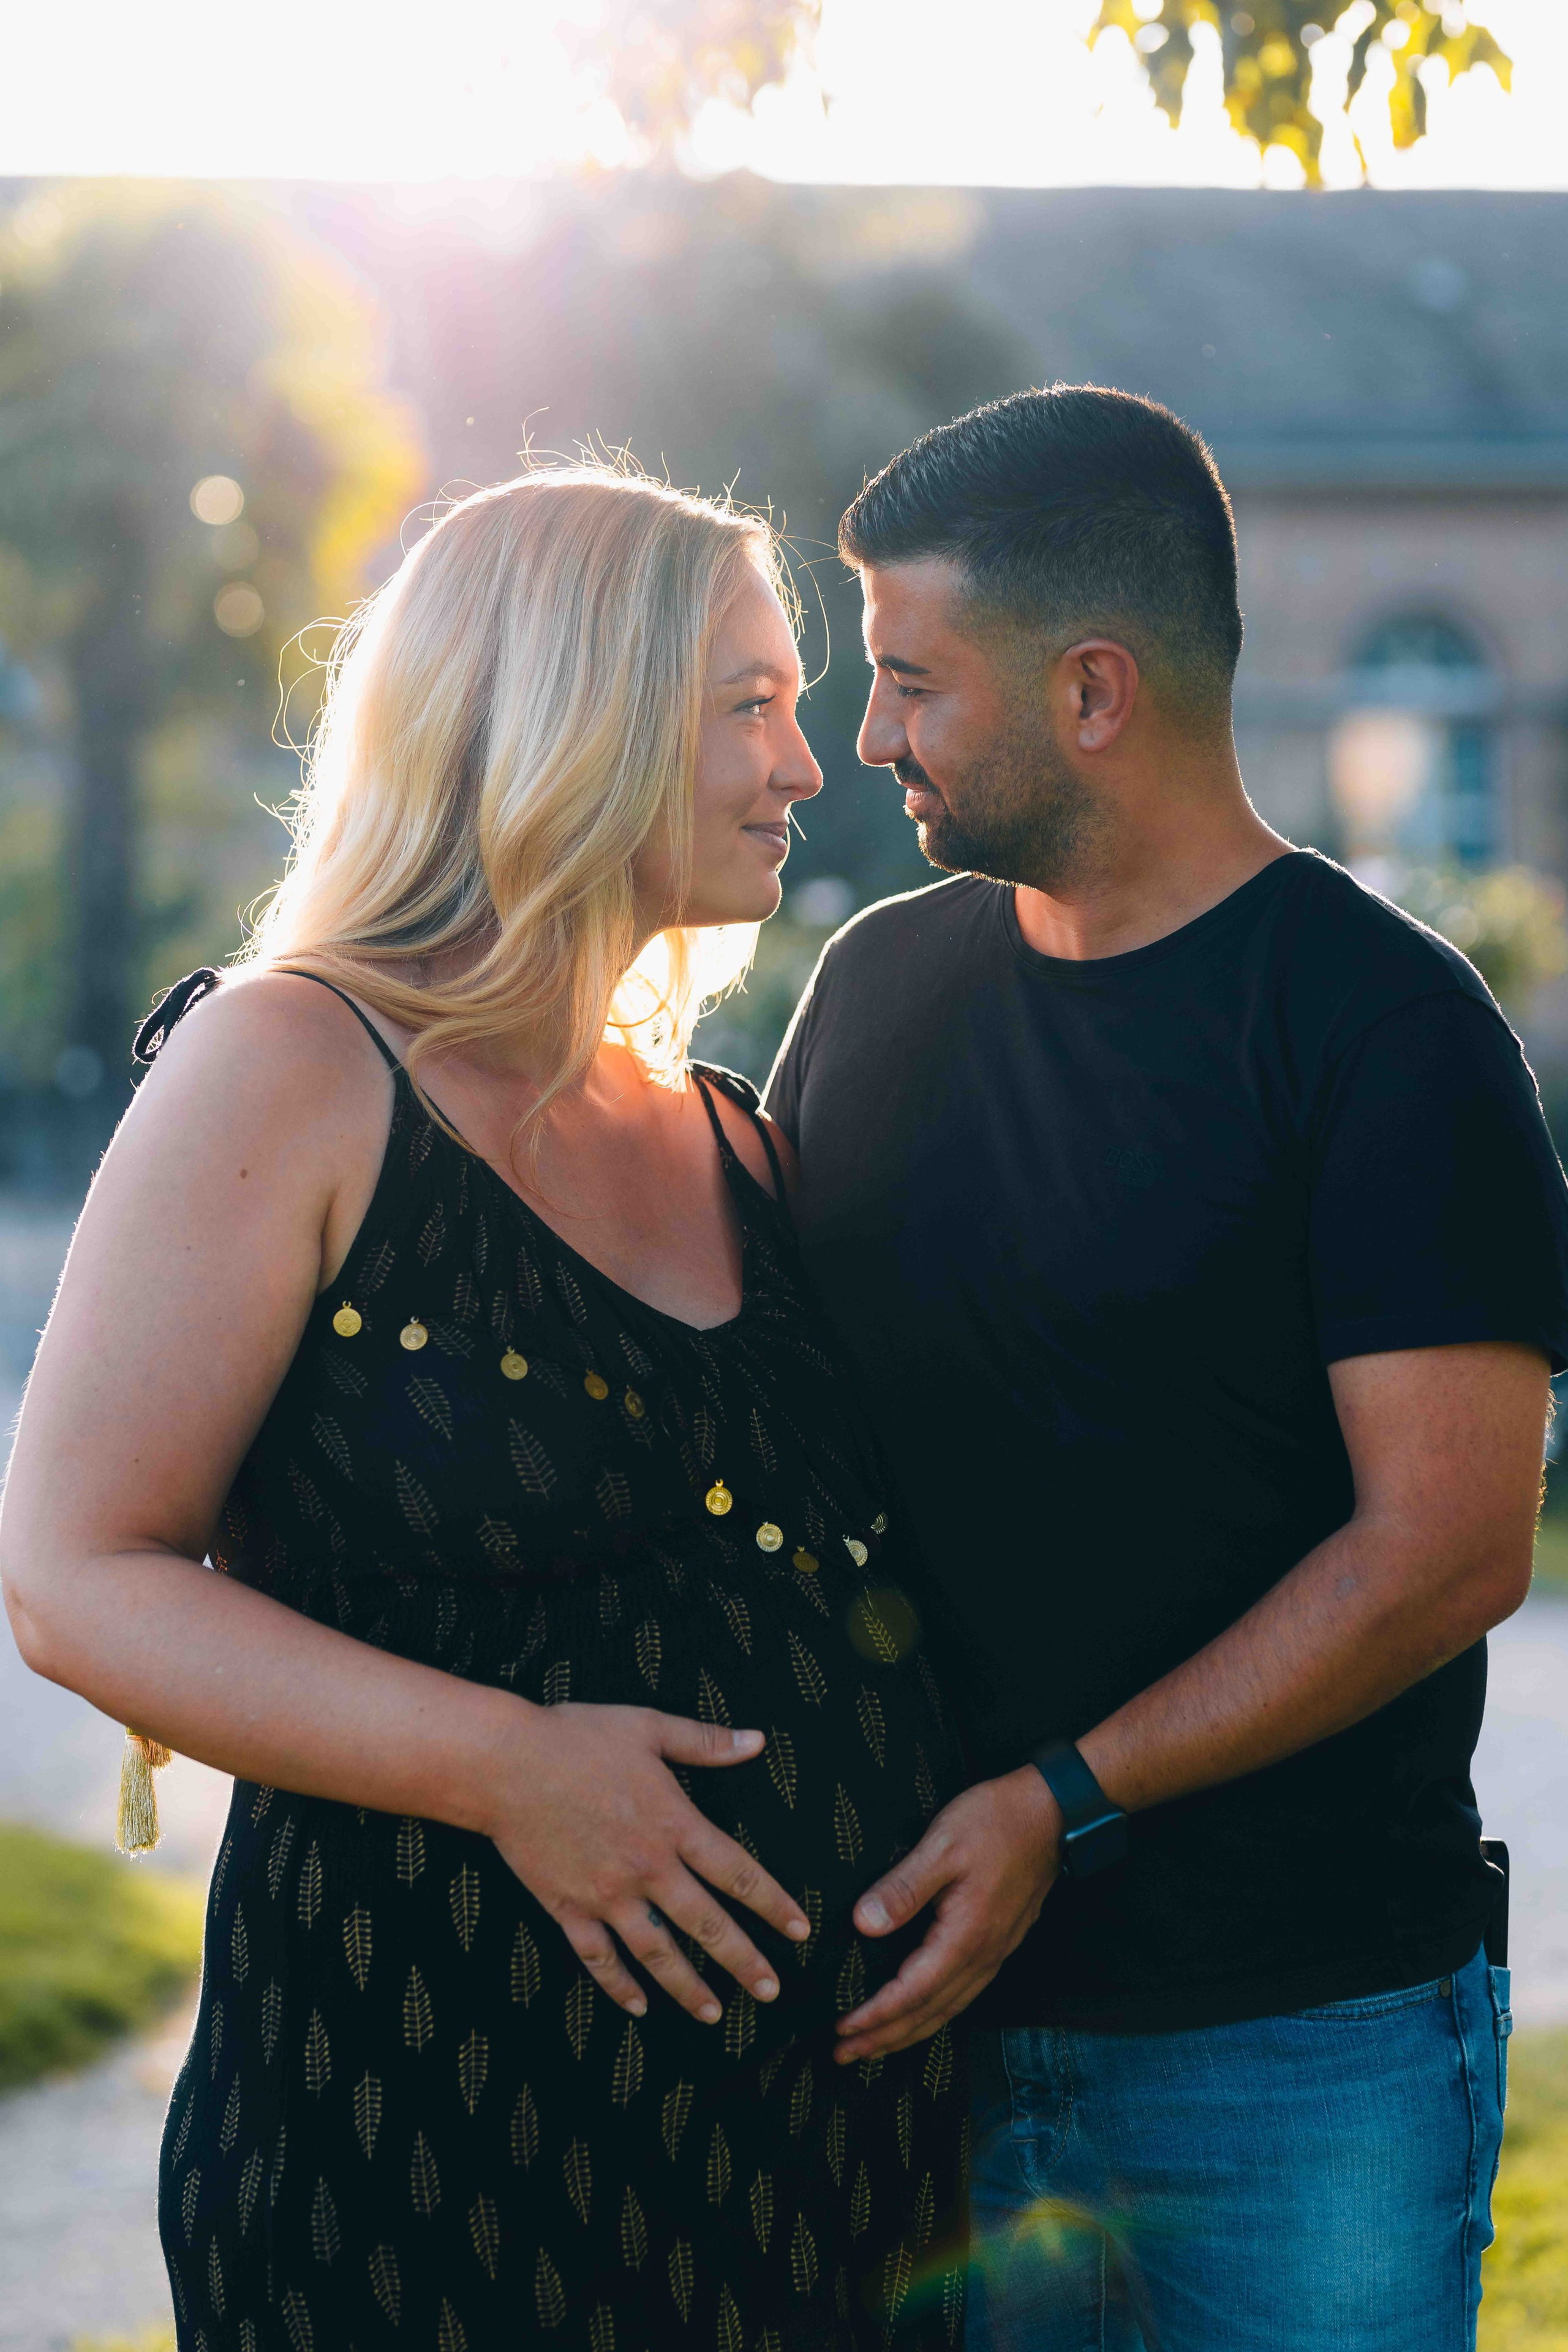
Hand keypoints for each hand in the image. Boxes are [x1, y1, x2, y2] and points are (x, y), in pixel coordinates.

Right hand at [482, 1700, 808, 2025]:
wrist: (504, 1764)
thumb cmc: (576, 1738)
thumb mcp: (648, 1727)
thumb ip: (705, 1741)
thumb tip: (758, 1740)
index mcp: (674, 1824)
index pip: (738, 1873)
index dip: (773, 1904)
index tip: (799, 1930)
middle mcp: (648, 1868)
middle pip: (708, 1925)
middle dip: (744, 1962)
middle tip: (771, 1991)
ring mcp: (607, 1894)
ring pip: (658, 1953)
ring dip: (689, 1987)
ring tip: (713, 2015)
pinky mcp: (568, 1908)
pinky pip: (598, 1958)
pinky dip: (619, 1986)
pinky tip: (638, 2007)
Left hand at [835, 1766, 1059, 2061]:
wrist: (1052, 1812)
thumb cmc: (996, 1822)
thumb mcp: (942, 1846)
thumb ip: (903, 1889)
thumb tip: (863, 1925)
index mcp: (965, 1937)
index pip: (912, 1993)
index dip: (875, 2016)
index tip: (841, 2029)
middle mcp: (982, 1956)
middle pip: (928, 2014)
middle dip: (884, 2039)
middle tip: (843, 2055)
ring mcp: (994, 1952)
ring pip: (947, 2010)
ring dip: (907, 2032)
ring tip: (873, 2046)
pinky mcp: (998, 1943)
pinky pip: (961, 1995)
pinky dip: (933, 2014)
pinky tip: (919, 2014)